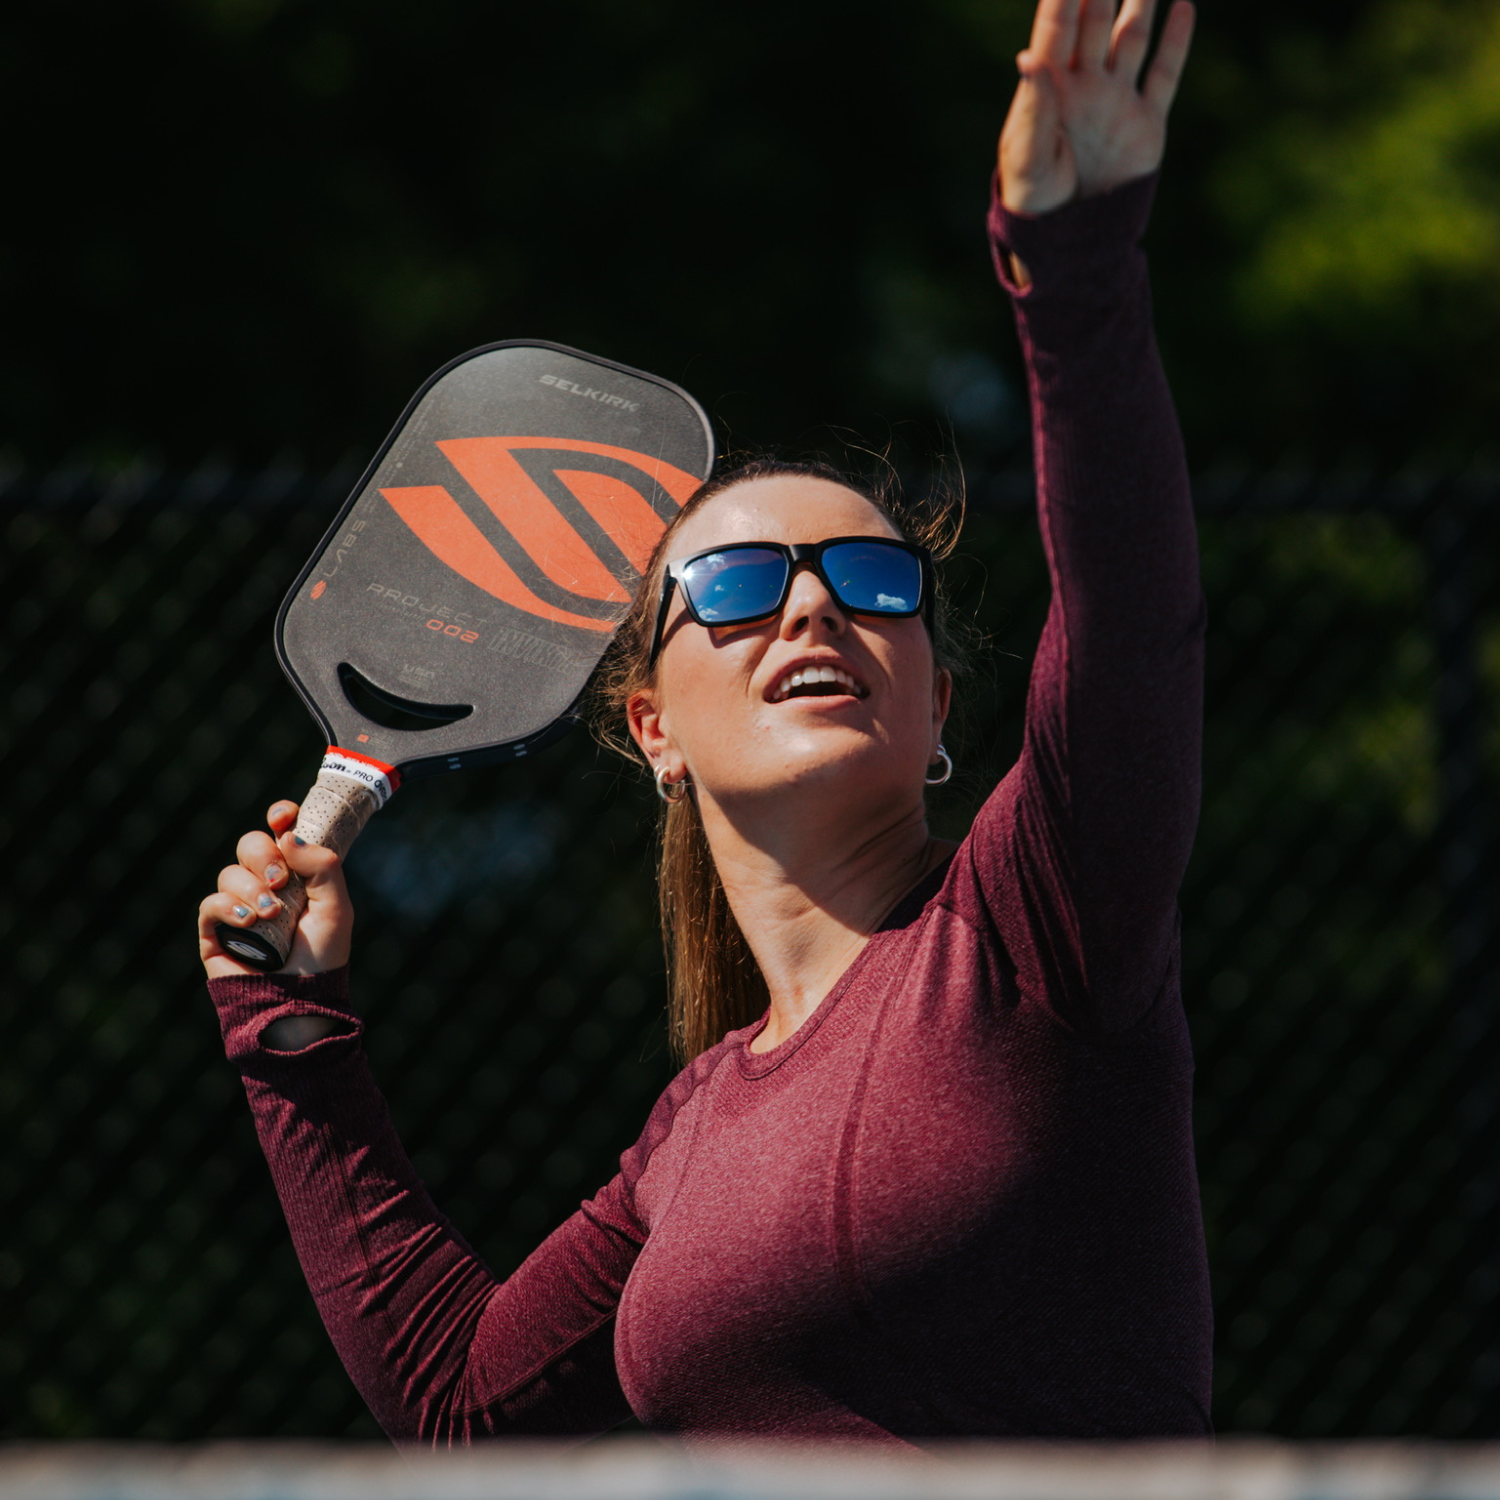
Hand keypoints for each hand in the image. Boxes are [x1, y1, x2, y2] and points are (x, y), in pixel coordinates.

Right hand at [198, 800, 354, 979]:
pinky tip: (248, 922)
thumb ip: (323, 866)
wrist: (298, 1000)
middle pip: (250, 843)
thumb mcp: (337, 907)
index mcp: (296, 875)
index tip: (283, 816)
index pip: (281, 833)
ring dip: (251, 889)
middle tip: (280, 879)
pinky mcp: (215, 931)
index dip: (280, 817)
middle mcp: (265, 885)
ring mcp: (238, 906)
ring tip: (270, 915)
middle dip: (263, 854)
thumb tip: (288, 834)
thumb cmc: (322, 956)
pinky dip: (229, 907)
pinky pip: (211, 902)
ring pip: (230, 872)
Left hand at [999, 0, 1194, 215]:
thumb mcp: (1028, 157)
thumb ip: (1034, 107)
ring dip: (1140, 1)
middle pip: (1096, 20)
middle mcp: (1084, 85)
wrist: (1070, 241)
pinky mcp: (1145, 124)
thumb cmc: (1033, 200)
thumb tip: (1028, 57)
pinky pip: (1162, 75)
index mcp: (1049, 90)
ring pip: (1131, 38)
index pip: (1057, 28)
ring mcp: (1116, 101)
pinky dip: (1176, 42)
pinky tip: (1183, 6)